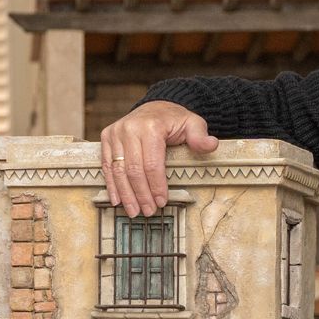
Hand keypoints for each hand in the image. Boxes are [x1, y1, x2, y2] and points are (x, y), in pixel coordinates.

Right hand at [99, 101, 218, 215]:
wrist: (155, 107)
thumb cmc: (173, 119)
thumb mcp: (193, 124)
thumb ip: (200, 137)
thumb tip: (212, 145)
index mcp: (151, 126)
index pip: (152, 164)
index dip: (156, 186)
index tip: (161, 202)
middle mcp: (129, 128)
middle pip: (134, 170)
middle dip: (141, 194)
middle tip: (148, 211)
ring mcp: (115, 133)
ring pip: (118, 170)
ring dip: (126, 194)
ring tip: (133, 211)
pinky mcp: (107, 137)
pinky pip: (107, 165)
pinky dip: (112, 184)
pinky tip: (117, 199)